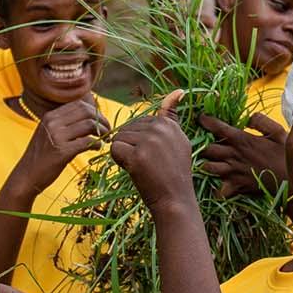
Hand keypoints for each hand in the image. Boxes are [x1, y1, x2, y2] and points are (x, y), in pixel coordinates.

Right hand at [11, 98, 110, 195]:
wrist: (27, 176)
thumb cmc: (41, 157)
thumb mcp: (49, 134)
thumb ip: (65, 124)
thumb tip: (89, 118)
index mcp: (50, 116)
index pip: (79, 104)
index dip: (95, 112)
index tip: (101, 123)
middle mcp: (52, 122)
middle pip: (86, 111)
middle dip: (102, 120)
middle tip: (108, 131)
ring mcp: (56, 136)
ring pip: (89, 125)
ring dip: (102, 132)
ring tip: (104, 140)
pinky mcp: (62, 151)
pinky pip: (87, 142)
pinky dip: (97, 144)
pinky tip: (97, 148)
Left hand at [111, 92, 194, 211]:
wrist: (175, 200)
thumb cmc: (173, 175)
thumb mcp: (179, 142)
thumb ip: (172, 118)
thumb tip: (177, 91)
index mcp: (169, 124)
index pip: (138, 123)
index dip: (140, 142)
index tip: (156, 157)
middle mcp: (161, 129)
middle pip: (126, 129)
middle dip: (131, 147)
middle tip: (148, 164)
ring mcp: (149, 141)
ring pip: (118, 138)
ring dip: (124, 155)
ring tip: (143, 167)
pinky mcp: (138, 155)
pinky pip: (114, 149)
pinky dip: (119, 161)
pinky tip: (134, 170)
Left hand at [200, 112, 288, 197]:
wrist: (292, 181)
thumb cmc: (286, 155)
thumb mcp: (277, 132)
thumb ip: (261, 121)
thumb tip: (247, 119)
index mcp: (242, 139)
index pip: (217, 127)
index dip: (205, 121)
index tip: (201, 119)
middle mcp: (234, 155)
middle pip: (208, 149)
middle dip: (205, 146)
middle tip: (207, 144)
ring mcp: (234, 172)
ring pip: (208, 167)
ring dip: (207, 164)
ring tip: (211, 163)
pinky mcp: (237, 186)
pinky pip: (219, 189)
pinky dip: (217, 188)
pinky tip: (219, 184)